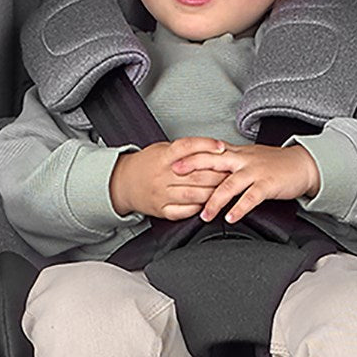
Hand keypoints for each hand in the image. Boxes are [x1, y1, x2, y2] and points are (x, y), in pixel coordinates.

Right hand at [111, 137, 234, 220]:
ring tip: (225, 189)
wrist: (123, 183)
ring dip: (213, 193)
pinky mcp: (161, 210)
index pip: (187, 148)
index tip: (222, 147)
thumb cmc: (147, 164)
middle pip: (197, 175)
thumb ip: (184, 150)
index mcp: (162, 157)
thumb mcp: (162, 149)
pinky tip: (207, 203)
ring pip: (194, 194)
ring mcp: (161, 194)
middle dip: (219, 174)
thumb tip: (213, 147)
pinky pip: (184, 211)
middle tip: (232, 171)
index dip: (206, 146)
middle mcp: (162, 176)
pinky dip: (199, 207)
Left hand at [172, 141, 320, 223]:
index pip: (208, 151)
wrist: (301, 164)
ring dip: (215, 201)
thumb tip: (205, 166)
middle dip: (193, 167)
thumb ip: (227, 161)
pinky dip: (239, 208)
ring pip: (229, 184)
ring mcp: (255, 172)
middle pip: (213, 161)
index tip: (172, 159)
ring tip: (204, 215)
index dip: (189, 154)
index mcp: (235, 153)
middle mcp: (242, 160)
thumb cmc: (274, 163)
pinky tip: (231, 217)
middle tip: (175, 176)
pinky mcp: (267, 184)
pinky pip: (251, 197)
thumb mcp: (248, 156)